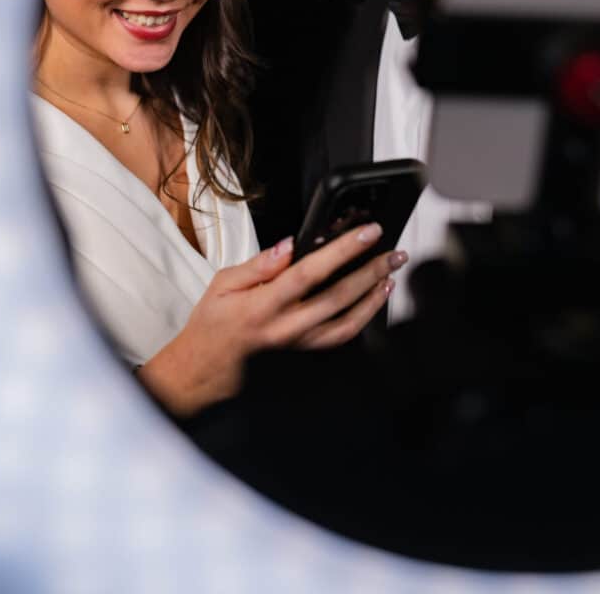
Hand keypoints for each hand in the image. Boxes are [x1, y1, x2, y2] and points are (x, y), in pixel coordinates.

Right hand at [138, 223, 407, 415]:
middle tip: (394, 252)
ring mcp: (298, 344)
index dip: (342, 251)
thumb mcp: (222, 283)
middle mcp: (285, 327)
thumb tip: (289, 245)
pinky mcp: (304, 352)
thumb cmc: (212, 323)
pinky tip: (374, 299)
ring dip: (373, 296)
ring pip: (347, 322)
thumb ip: (259, 265)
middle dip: (371, 271)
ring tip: (391, 273)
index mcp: (263, 305)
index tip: (367, 233)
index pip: (310, 273)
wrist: (204, 367)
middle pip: (338, 297)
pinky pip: (340, 337)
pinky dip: (363, 317)